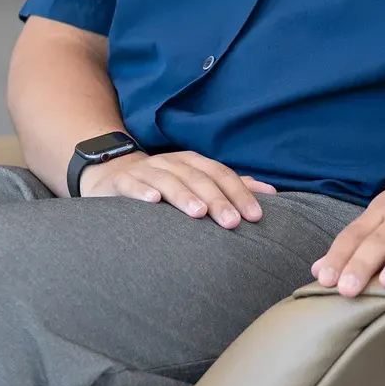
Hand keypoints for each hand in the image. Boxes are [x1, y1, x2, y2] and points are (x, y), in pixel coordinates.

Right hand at [78, 149, 276, 226]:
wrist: (113, 175)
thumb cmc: (165, 184)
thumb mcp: (197, 181)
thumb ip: (232, 187)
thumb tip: (271, 193)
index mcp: (193, 163)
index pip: (221, 175)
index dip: (239, 193)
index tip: (255, 216)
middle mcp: (172, 163)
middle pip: (198, 178)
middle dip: (217, 200)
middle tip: (232, 223)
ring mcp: (146, 170)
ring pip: (168, 180)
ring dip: (184, 195)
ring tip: (198, 213)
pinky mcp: (121, 181)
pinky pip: (131, 184)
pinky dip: (142, 191)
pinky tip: (152, 202)